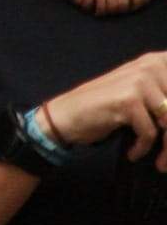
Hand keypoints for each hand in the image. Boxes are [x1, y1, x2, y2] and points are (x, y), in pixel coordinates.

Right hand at [44, 51, 166, 168]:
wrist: (67, 115)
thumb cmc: (108, 109)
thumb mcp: (144, 99)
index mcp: (159, 61)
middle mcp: (152, 66)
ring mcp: (139, 80)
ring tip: (161, 162)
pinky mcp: (128, 99)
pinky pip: (151, 131)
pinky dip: (144, 148)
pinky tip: (134, 152)